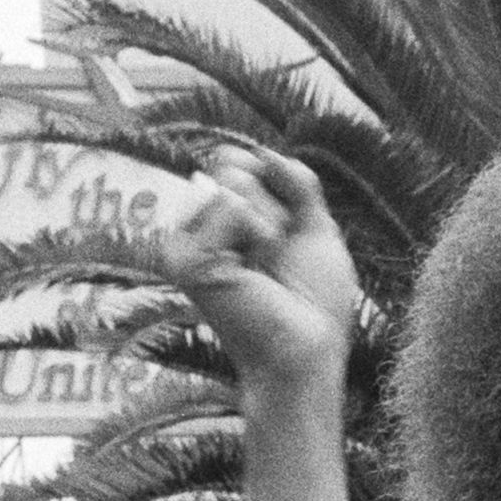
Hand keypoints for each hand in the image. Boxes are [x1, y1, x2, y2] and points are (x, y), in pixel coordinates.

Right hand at [160, 147, 360, 393]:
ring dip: (269, 221)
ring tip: (266, 265)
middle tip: (276, 252)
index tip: (289, 234)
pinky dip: (256, 230)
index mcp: (231, 224)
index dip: (278, 185)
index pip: (244, 163)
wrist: (304, 348)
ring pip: (234, 180)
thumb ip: (298, 183)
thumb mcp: (317, 229)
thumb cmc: (314, 302)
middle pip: (235, 165)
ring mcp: (190, 241)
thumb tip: (262, 152)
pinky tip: (253, 269)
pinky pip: (230, 204)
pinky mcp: (183, 255)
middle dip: (274, 203)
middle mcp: (204, 229)